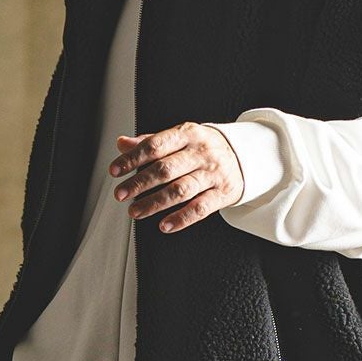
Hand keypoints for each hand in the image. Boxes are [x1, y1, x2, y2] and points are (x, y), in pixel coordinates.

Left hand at [109, 121, 243, 231]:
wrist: (246, 156)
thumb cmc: (204, 148)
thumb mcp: (181, 138)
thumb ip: (151, 142)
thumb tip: (122, 144)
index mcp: (188, 134)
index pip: (155, 146)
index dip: (132, 159)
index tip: (115, 171)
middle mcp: (201, 153)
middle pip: (165, 169)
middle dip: (139, 183)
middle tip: (120, 194)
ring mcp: (213, 174)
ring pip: (180, 190)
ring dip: (155, 203)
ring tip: (135, 211)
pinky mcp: (223, 194)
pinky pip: (200, 208)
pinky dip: (181, 219)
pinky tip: (164, 225)